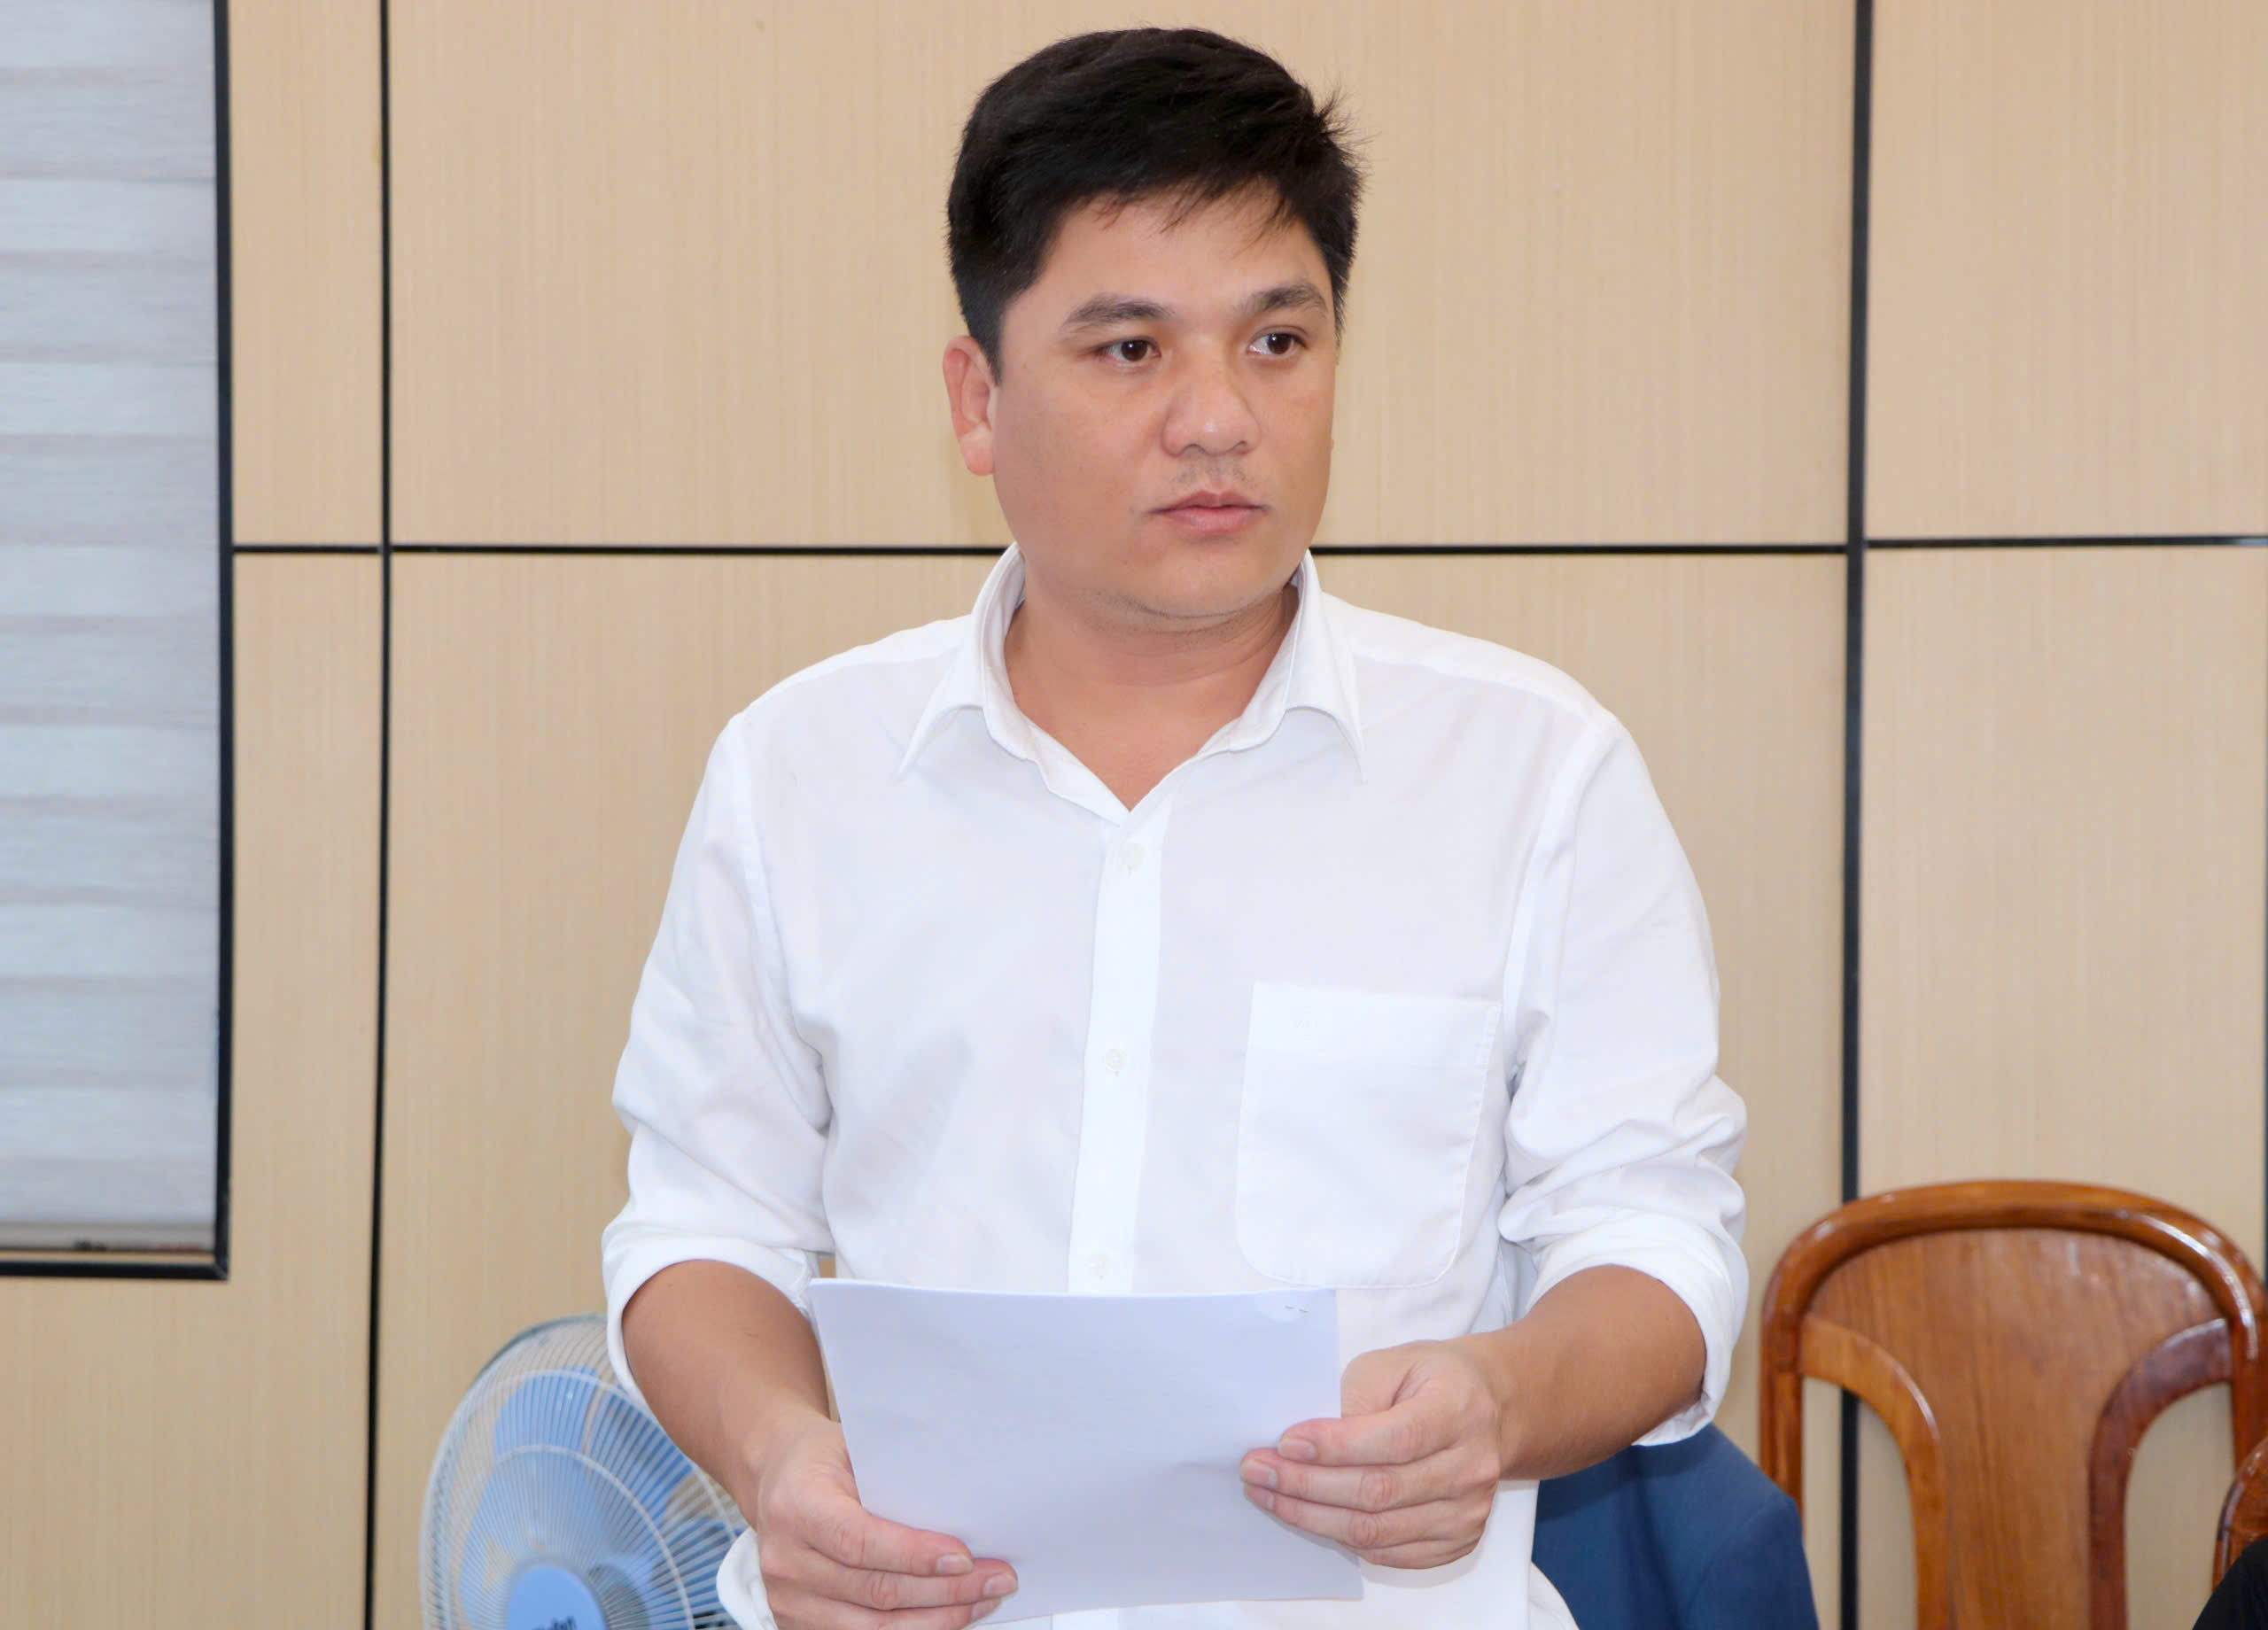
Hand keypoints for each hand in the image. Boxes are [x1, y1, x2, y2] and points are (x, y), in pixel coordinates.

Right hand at [745, 1412, 1017, 1627]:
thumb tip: (963, 1507)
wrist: (777, 1478)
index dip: (915, 1555)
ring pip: (874, 1627)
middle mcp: (786, 1559)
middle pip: (875, 1591)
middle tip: (996, 1579)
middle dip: (946, 1591)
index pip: (860, 1541)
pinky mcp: (796, 1624)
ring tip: (982, 1600)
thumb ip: (897, 1477)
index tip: (964, 1557)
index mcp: (797, 1506)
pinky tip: (948, 1615)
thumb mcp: (854, 1448)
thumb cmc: (824, 1460)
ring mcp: (788, 1599)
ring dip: (938, 1618)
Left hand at [1238, 1338, 1505, 1568]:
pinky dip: (1342, 1537)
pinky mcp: (1457, 1539)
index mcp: (1457, 1410)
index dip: (1334, 1447)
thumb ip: (1355, 1396)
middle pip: (1379, 1491)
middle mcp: (1470, 1467)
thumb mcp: (1393, 1362)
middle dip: (1306, 1485)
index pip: (1394, 1439)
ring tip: (1268, 1495)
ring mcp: (1467, 1511)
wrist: (1491, 1408)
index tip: (1284, 1443)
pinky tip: (1310, 1515)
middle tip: (1256, 1471)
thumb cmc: (1431, 1380)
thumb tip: (1309, 1444)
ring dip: (1312, 1516)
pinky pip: (1389, 1553)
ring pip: (1377, 1530)